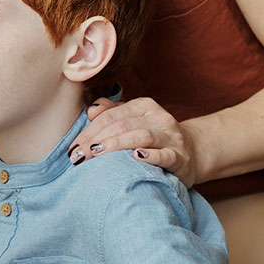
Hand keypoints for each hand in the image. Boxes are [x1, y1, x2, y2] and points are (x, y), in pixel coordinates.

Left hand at [69, 97, 200, 186]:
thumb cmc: (153, 137)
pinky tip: (136, 157)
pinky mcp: (180, 157)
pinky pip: (165, 155)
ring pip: (140, 136)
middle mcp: (158, 117)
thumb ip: (111, 113)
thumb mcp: (133, 121)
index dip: (88, 132)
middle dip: (95, 141)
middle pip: (121, 126)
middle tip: (77, 157)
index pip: (109, 116)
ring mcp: (170, 136)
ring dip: (115, 144)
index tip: (71, 149)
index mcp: (143, 106)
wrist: (191, 153)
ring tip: (95, 154)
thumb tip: (90, 110)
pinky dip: (150, 155)